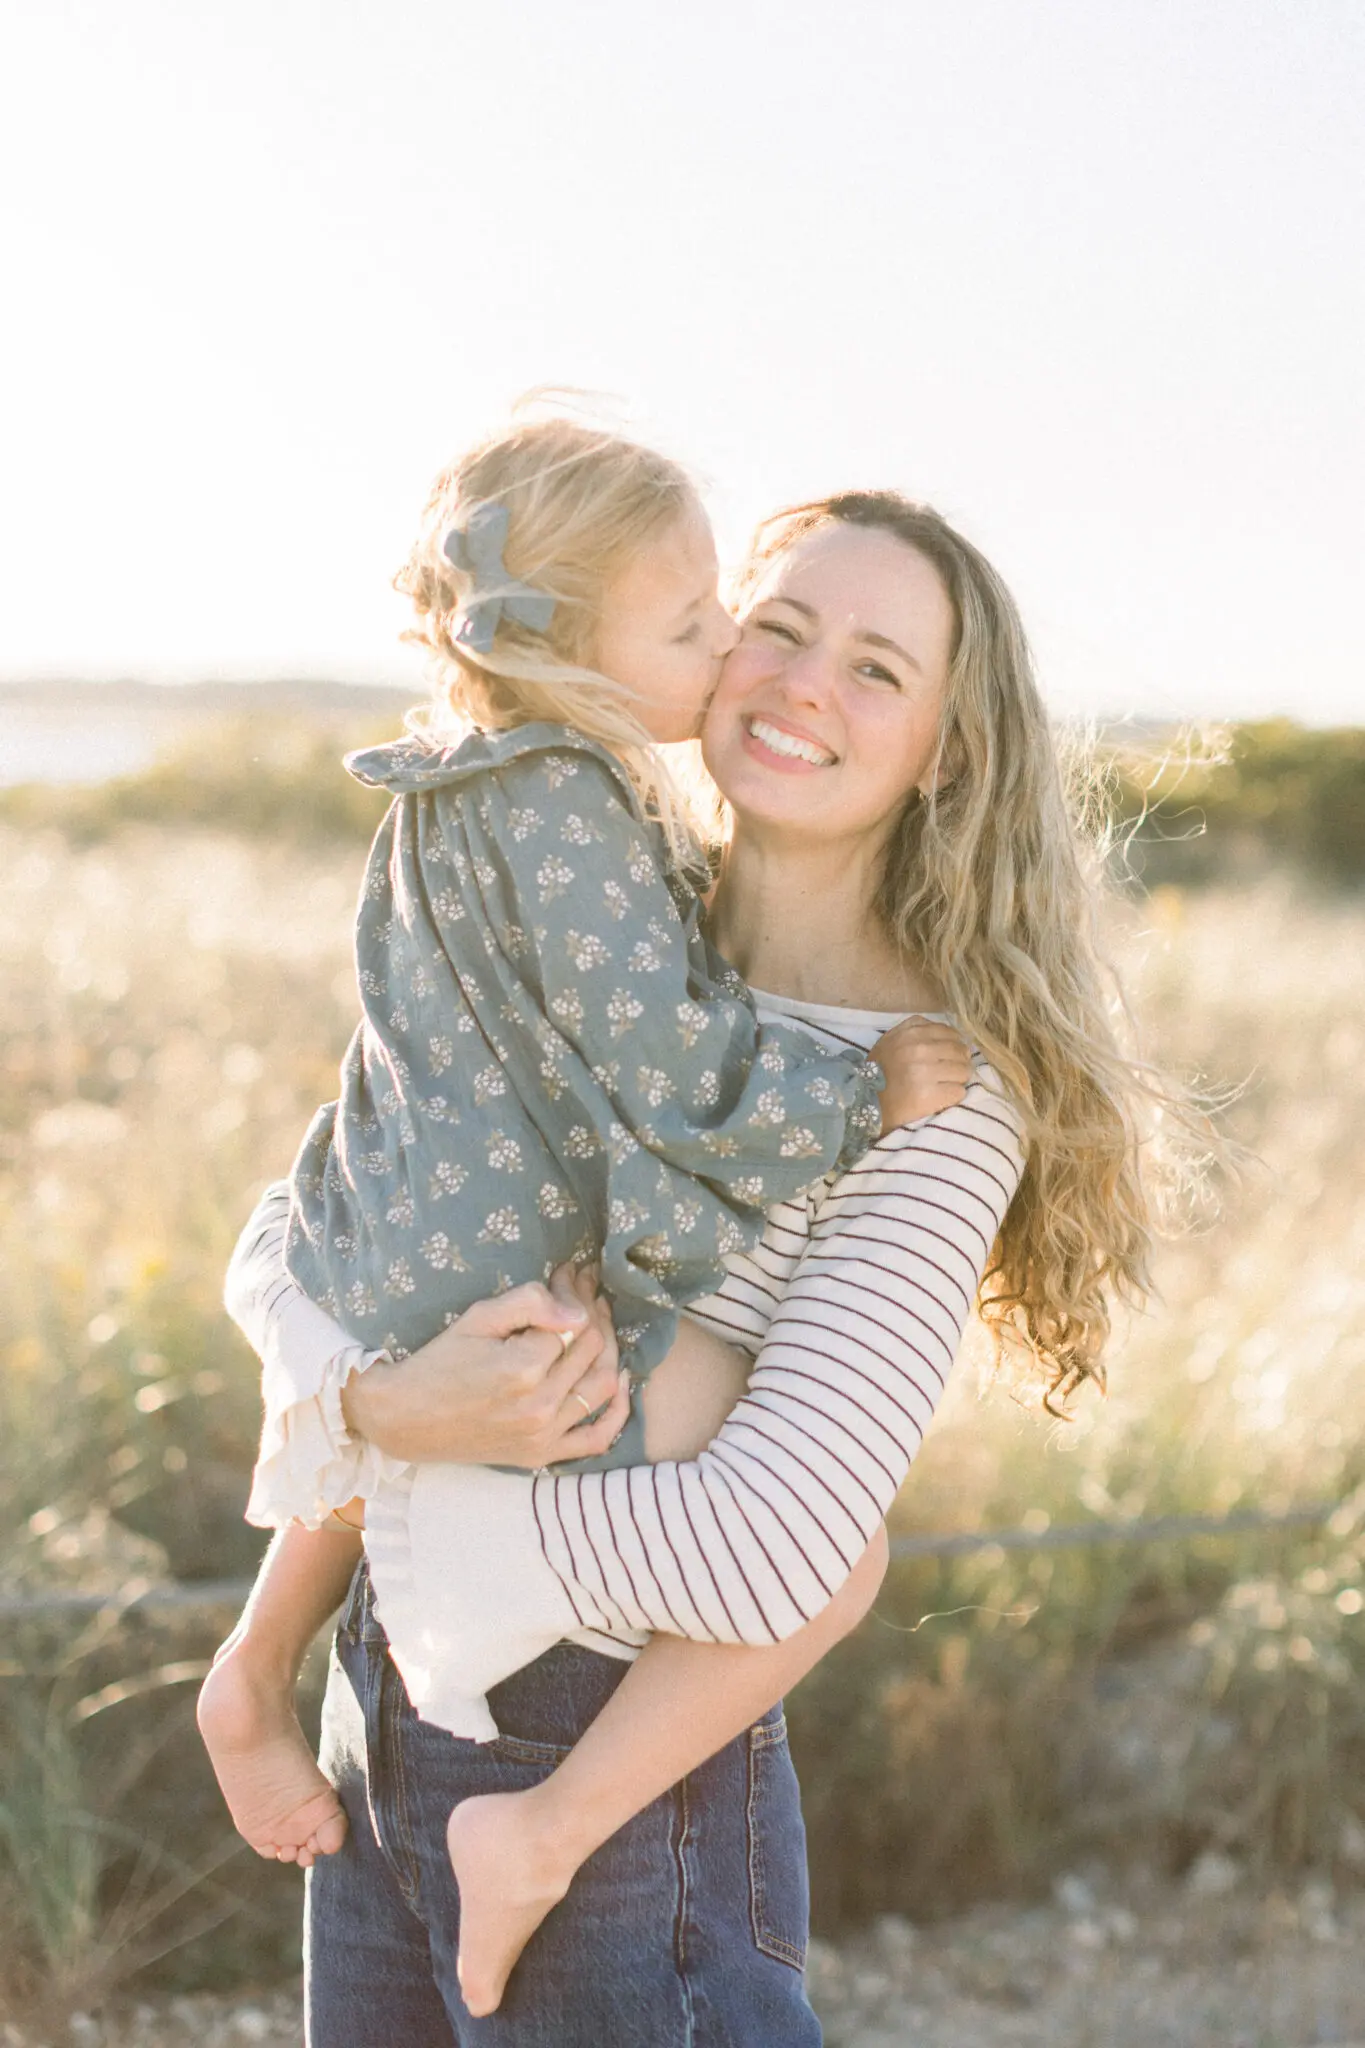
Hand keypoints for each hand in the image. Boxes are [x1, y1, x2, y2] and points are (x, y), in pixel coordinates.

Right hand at [340, 1265, 629, 1468]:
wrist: (405, 1418)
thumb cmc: (439, 1361)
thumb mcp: (478, 1318)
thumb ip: (529, 1303)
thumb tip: (577, 1310)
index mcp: (523, 1368)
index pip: (573, 1320)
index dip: (574, 1291)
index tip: (571, 1272)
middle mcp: (540, 1405)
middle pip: (592, 1348)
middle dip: (594, 1311)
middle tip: (586, 1288)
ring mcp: (543, 1435)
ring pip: (603, 1385)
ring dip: (609, 1349)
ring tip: (597, 1323)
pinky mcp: (542, 1455)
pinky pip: (597, 1439)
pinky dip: (618, 1411)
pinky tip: (620, 1381)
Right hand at [870, 1017, 972, 1132]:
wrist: (863, 1102)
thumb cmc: (878, 1071)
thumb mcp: (891, 1040)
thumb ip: (916, 1029)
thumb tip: (951, 1036)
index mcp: (911, 1032)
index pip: (950, 1033)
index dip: (954, 1045)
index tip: (950, 1056)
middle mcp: (920, 1049)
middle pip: (960, 1052)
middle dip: (959, 1063)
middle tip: (951, 1074)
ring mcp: (926, 1072)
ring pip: (964, 1071)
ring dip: (958, 1080)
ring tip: (946, 1085)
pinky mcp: (930, 1095)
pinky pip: (959, 1092)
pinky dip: (954, 1096)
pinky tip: (942, 1097)